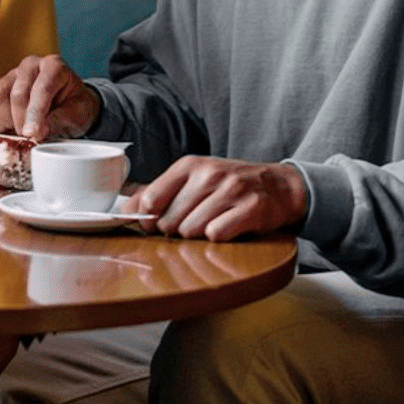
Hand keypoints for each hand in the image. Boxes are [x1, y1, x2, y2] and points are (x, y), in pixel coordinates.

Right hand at [0, 55, 99, 140]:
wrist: (68, 103)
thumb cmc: (74, 106)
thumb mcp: (77, 114)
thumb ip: (59, 121)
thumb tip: (37, 133)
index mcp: (54, 66)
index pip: (41, 89)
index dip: (35, 114)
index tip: (32, 134)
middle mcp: (30, 65)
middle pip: (17, 93)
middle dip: (23, 121)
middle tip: (31, 137)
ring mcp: (12, 75)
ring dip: (9, 120)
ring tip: (24, 129)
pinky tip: (13, 127)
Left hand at [123, 156, 307, 241]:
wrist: (279, 186)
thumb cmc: (228, 186)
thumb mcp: (193, 180)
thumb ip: (157, 193)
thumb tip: (124, 209)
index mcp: (189, 165)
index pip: (151, 198)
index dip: (148, 219)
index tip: (156, 225)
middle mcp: (209, 173)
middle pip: (170, 221)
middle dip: (177, 231)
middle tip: (193, 224)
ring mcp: (231, 189)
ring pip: (192, 231)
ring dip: (198, 237)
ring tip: (211, 225)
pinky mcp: (251, 207)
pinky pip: (217, 235)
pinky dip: (219, 238)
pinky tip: (228, 229)